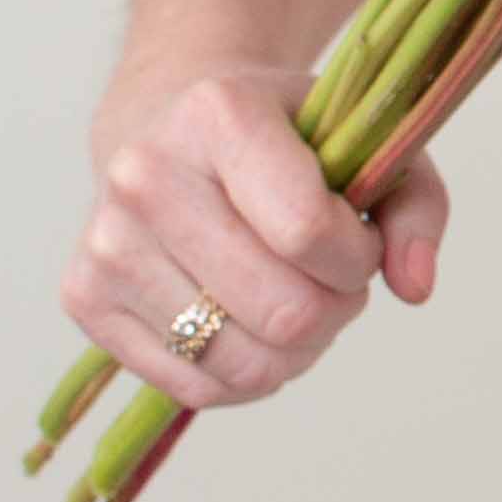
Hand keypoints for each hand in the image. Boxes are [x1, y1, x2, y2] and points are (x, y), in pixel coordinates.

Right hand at [60, 56, 448, 409]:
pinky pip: (197, 388)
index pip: (308, 233)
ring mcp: (105, 240)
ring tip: (294, 298)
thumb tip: (415, 287)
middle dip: (335, 309)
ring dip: (297, 350)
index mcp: (220, 114)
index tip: (355, 235)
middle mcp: (145, 174)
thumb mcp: (370, 146)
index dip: (357, 257)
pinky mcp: (84, 297)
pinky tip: (249, 323)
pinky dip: (247, 376)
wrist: (171, 122)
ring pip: (243, 363)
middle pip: (284, 312)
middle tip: (329, 276)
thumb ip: (416, 209)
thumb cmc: (286, 142)